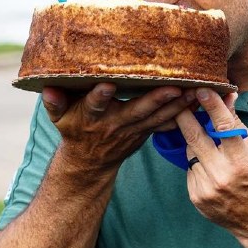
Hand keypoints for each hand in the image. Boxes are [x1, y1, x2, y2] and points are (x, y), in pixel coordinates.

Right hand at [42, 83, 195, 170]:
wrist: (90, 162)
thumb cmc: (74, 131)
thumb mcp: (59, 118)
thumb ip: (54, 102)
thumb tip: (47, 87)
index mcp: (93, 118)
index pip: (94, 106)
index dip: (99, 97)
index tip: (106, 85)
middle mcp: (116, 124)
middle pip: (137, 111)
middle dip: (155, 100)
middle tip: (172, 87)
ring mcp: (135, 130)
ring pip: (158, 117)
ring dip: (178, 105)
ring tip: (196, 90)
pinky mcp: (147, 131)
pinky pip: (168, 122)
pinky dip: (185, 114)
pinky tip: (201, 102)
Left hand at [176, 88, 247, 247]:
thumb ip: (238, 125)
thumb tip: (227, 97)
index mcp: (241, 160)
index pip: (223, 126)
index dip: (211, 105)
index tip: (201, 89)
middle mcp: (222, 174)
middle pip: (194, 137)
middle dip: (185, 116)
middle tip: (181, 101)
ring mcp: (206, 187)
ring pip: (190, 153)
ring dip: (195, 143)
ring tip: (208, 146)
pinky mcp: (196, 197)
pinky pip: (190, 170)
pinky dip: (197, 164)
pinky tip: (209, 168)